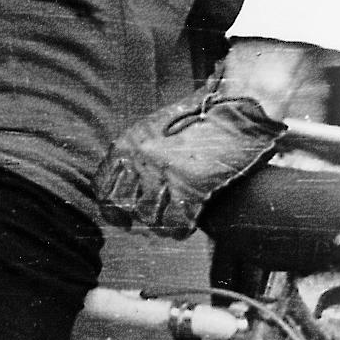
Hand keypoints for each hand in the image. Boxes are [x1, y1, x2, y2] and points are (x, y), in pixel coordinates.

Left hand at [94, 79, 291, 238]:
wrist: (237, 110)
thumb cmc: (199, 119)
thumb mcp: (155, 128)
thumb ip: (137, 153)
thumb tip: (128, 184)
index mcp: (128, 143)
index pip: (102, 188)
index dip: (111, 208)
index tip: (123, 217)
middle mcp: (140, 158)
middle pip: (122, 206)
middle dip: (134, 218)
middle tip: (149, 221)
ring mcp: (165, 172)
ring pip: (148, 217)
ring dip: (159, 225)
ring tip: (170, 222)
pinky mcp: (192, 185)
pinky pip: (176, 222)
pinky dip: (179, 229)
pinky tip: (186, 225)